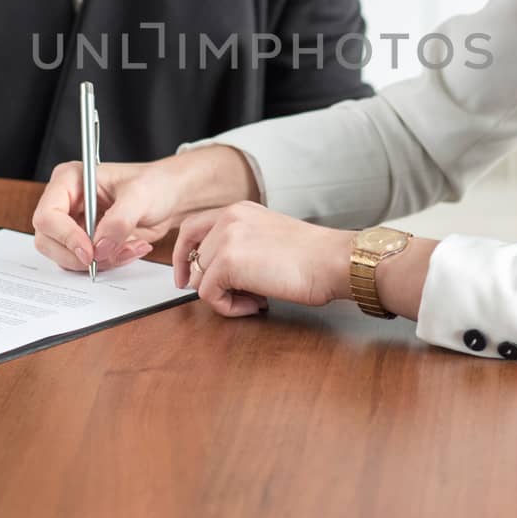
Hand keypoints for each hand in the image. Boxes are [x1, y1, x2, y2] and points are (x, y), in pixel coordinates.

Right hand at [31, 146, 259, 272]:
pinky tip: (132, 249)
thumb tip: (99, 247)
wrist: (172, 196)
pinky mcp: (86, 241)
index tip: (89, 251)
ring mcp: (73, 223)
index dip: (65, 237)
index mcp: (69, 180)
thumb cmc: (156, 184)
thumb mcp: (140, 196)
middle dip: (81, 255)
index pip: (47, 215)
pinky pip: (85, 262)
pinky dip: (108, 262)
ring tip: (132, 247)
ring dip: (100, 260)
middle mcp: (65, 202)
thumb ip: (119, 221)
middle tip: (111, 255)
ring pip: (66, 256)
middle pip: (49, 241)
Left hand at [172, 201, 353, 316]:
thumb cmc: (312, 256)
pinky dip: (230, 308)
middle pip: (194, 259)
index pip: (191, 229)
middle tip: (232, 299)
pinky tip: (258, 304)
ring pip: (201, 280)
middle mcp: (227, 218)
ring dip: (226, 297)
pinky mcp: (226, 263)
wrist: (332, 260)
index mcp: (237, 209)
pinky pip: (209, 296)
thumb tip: (214, 275)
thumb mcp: (267, 237)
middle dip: (209, 283)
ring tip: (258, 298)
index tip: (186, 278)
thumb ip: (239, 245)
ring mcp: (225, 238)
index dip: (184, 256)